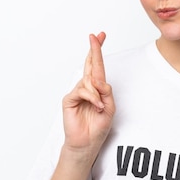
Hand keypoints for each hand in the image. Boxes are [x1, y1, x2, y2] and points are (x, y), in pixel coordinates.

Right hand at [62, 32, 114, 162]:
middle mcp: (86, 87)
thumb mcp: (110, 108)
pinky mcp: (69, 99)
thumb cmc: (98, 126)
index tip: (101, 36)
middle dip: (94, 50)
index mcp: (97, 88)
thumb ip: (106, 92)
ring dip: (97, 93)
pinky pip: (82, 91)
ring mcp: (77, 92)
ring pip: (89, 82)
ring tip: (100, 106)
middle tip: (95, 36)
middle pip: (90, 65)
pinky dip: (92, 98)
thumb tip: (99, 80)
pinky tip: (96, 106)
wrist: (87, 143)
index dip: (98, 51)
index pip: (97, 66)